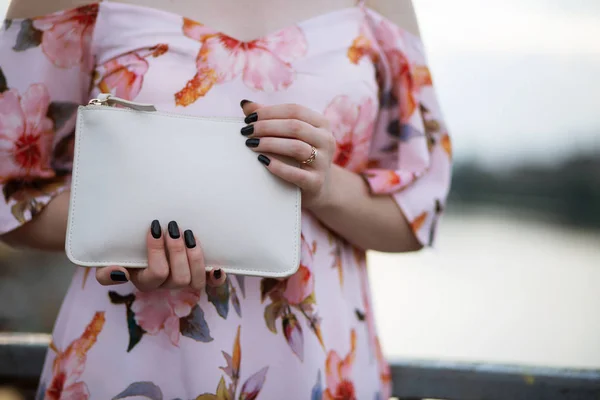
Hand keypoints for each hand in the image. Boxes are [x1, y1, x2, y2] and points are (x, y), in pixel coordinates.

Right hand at [95, 220, 225, 290]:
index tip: (155, 227)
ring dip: (195, 257)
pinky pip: (211, 282)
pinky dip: (216, 277)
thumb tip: (120, 273)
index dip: (157, 252)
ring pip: (196, 281)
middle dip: (178, 251)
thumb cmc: (123, 249)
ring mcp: (183, 279)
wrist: (136, 241)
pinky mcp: (198, 273)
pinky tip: (218, 267)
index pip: (156, 274)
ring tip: (189, 234)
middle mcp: (166, 284)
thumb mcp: (108, 260)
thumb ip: (105, 272)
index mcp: (145, 281)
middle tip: (174, 227)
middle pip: (179, 279)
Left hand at [240, 100, 335, 208]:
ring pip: (296, 147)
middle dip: (266, 127)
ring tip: (251, 144)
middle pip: (295, 127)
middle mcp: (326, 140)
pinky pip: (296, 173)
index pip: (295, 110)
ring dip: (270, 143)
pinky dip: (277, 166)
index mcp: (321, 123)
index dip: (270, 112)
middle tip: (246, 131)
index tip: (249, 118)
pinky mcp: (316, 182)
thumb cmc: (298, 155)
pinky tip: (262, 161)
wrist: (318, 187)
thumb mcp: (291, 135)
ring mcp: (323, 162)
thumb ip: (271, 119)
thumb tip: (246, 104)